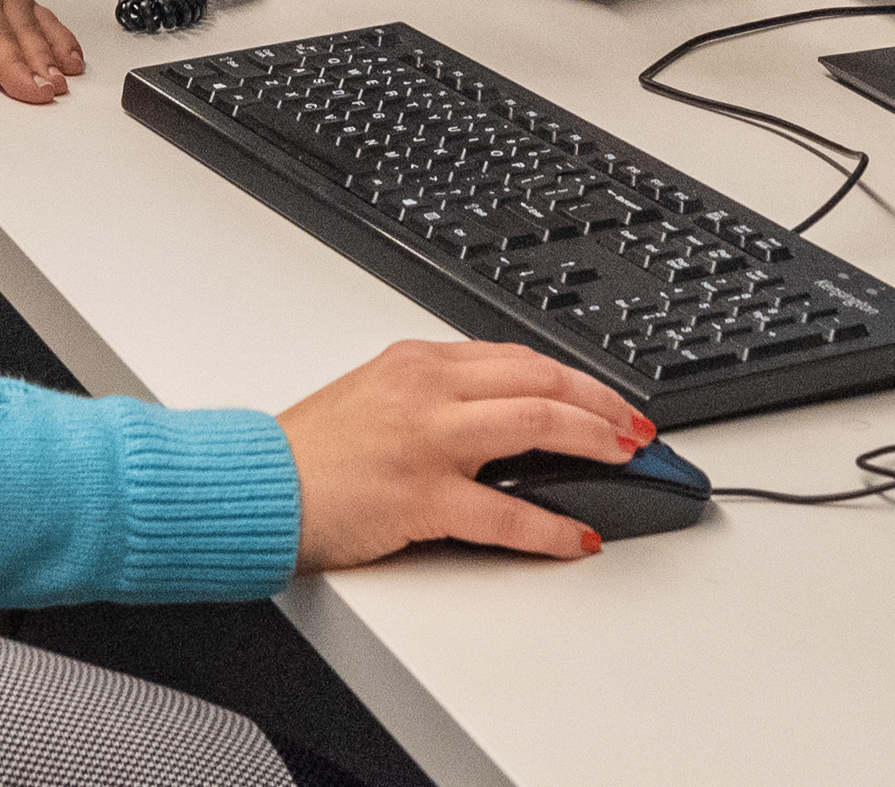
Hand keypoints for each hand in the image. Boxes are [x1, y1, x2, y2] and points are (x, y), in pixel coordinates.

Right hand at [280, 340, 647, 566]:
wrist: (257, 487)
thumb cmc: (313, 451)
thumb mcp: (377, 394)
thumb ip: (437, 395)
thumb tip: (502, 412)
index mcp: (420, 362)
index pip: (519, 358)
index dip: (575, 379)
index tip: (605, 397)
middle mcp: (429, 391)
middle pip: (541, 382)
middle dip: (602, 403)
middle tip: (637, 425)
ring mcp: (427, 442)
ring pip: (536, 425)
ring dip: (594, 441)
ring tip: (626, 459)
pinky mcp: (420, 498)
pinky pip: (505, 512)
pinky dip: (552, 526)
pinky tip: (578, 535)